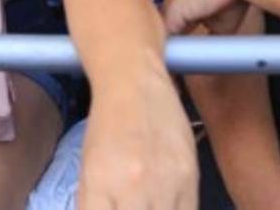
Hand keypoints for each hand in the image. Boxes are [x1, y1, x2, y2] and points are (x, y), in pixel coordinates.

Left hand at [77, 72, 197, 208]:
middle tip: (129, 209)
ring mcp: (164, 182)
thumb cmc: (107, 127)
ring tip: (149, 206)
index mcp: (98, 187)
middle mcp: (131, 188)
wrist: (133, 81)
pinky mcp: (190, 175)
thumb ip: (95, 205)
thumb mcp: (89, 169)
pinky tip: (168, 206)